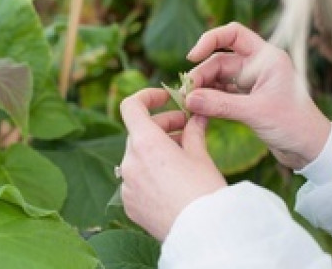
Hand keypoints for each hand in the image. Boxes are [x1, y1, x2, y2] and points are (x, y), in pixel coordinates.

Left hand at [119, 89, 226, 240]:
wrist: (204, 235)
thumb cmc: (205, 192)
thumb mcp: (201, 155)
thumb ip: (193, 131)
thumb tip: (196, 117)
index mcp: (146, 144)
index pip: (131, 106)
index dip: (147, 97)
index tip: (165, 99)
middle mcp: (130, 162)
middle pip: (139, 132)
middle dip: (161, 126)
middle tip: (185, 127)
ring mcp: (127, 185)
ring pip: (137, 156)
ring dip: (156, 150)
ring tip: (182, 154)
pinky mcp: (129, 204)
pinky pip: (136, 180)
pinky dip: (150, 173)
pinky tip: (172, 180)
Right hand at [185, 22, 331, 169]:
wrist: (311, 150)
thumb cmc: (294, 125)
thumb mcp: (255, 113)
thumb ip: (220, 105)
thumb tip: (188, 99)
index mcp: (267, 58)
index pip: (233, 34)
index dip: (210, 40)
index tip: (192, 57)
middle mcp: (259, 66)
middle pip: (220, 60)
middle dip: (201, 75)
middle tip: (185, 95)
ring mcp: (253, 82)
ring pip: (219, 78)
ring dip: (203, 88)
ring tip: (188, 103)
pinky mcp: (248, 99)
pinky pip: (222, 93)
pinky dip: (209, 100)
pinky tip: (198, 109)